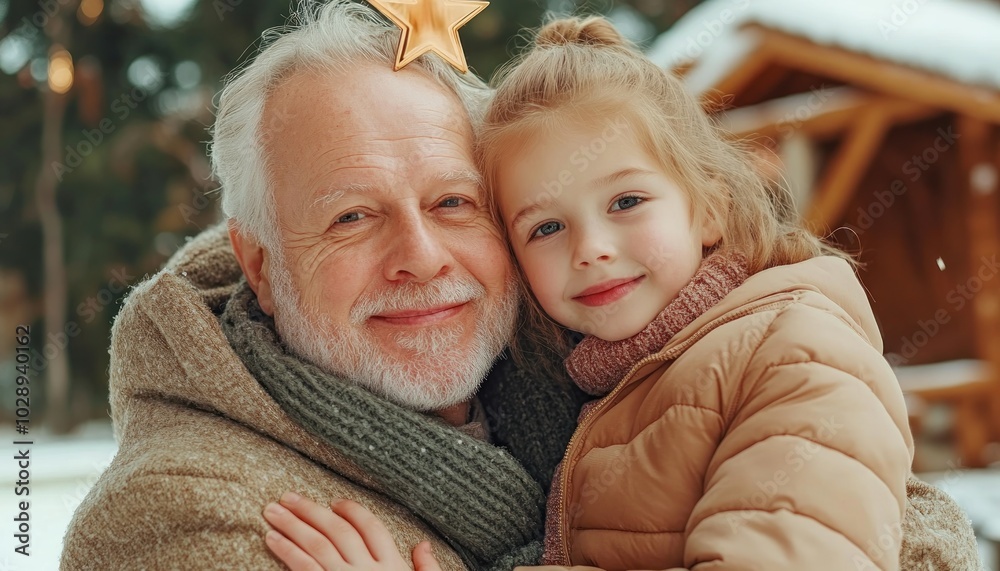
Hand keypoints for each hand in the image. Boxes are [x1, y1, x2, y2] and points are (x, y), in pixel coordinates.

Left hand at [263, 492, 442, 570]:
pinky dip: (288, 552)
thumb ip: (427, 569)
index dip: (352, 511)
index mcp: (392, 568)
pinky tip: (272, 540)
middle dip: (310, 511)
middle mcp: (369, 570)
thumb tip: (422, 544)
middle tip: (286, 497)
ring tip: (272, 512)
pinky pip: (305, 569)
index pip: (372, 527)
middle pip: (338, 531)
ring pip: (318, 545)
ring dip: (293, 525)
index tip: (334, 503)